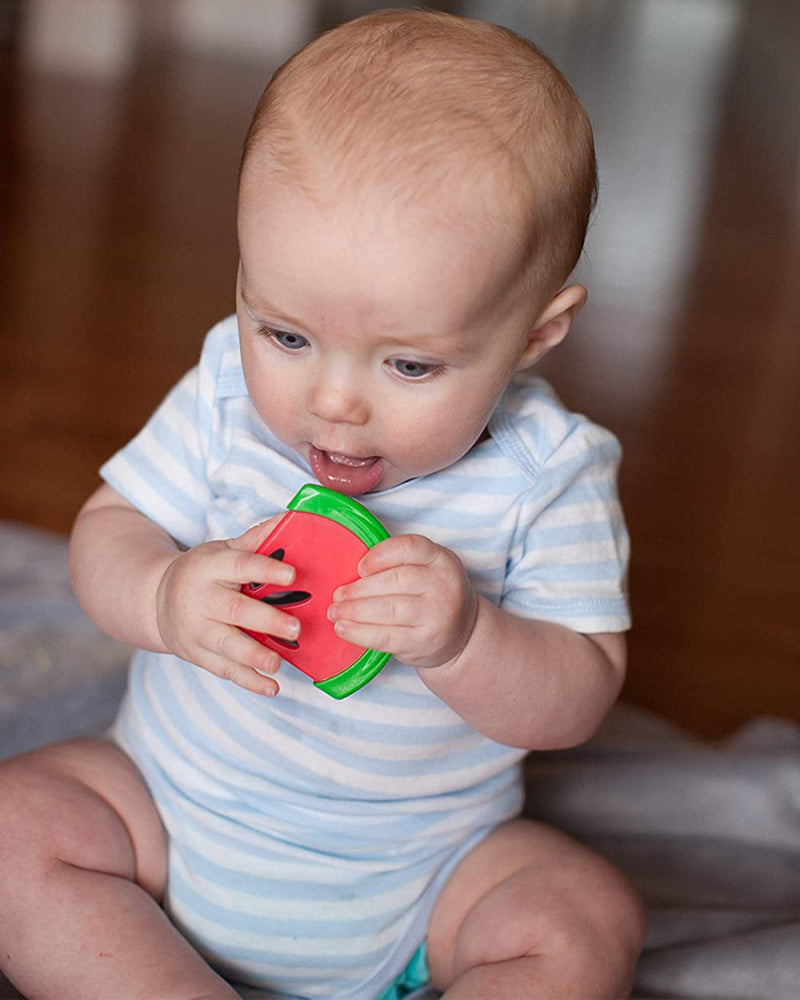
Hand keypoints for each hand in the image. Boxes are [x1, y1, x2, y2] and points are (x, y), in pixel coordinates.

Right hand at [155, 517, 299, 695]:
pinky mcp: (197, 655)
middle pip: (234, 610)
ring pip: (226, 645)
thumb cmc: (203, 572)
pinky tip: (272, 687)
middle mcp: (200, 599)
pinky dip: (248, 681)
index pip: (240, 566)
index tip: (292, 575)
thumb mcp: (222, 551)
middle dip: (265, 620)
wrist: (155, 600)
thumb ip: (255, 540)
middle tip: (296, 628)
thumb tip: (290, 518)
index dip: (265, 570)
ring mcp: (196, 630)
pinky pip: (224, 670)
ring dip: (254, 656)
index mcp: (210, 567)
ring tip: (278, 663)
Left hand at [327, 534, 477, 669]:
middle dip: (360, 589)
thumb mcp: (427, 570)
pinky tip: (344, 628)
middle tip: (338, 595)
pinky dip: (360, 633)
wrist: (460, 636)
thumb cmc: (432, 597)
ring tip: (335, 611)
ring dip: (355, 611)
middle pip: (396, 581)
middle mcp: (444, 585)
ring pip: (388, 610)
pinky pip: (386, 637)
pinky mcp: (424, 642)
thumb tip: (350, 573)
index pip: (409, 548)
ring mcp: (437, 615)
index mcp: (442, 560)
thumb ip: (398, 564)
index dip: (380, 555)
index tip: (359, 567)